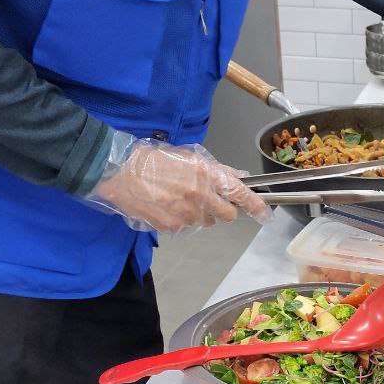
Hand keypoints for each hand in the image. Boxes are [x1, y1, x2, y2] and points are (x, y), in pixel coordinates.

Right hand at [86, 134, 270, 233]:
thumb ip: (215, 170)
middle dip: (221, 210)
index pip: (239, 193)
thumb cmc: (149, 159)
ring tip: (177, 199)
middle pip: (226, 215)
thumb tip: (237, 177)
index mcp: (205, 174)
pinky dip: (180, 219)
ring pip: (205, 222)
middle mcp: (199, 195)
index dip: (256, 206)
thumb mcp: (187, 157)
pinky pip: (185, 227)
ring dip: (198, 213)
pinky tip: (166, 206)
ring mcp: (186, 213)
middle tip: (206, 200)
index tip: (266, 214)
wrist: (118, 172)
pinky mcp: (172, 226)